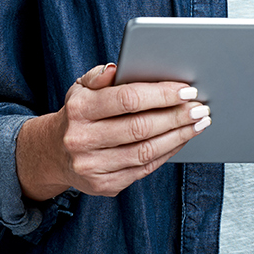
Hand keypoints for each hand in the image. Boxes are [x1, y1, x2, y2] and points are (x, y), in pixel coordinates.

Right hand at [16, 63, 209, 199]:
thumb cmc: (78, 113)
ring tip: (199, 123)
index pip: (128, 99)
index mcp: (79, 109)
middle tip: (200, 107)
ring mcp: (92, 166)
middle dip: (177, 116)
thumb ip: (99, 76)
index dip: (161, 94)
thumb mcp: (80, 88)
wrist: (53, 153)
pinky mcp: (104, 185)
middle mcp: (82, 139)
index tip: (187, 89)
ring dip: (179, 137)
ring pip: (146, 151)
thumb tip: (117, 68)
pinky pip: (144, 169)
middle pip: (141, 127)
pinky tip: (181, 140)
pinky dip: (167, 153)